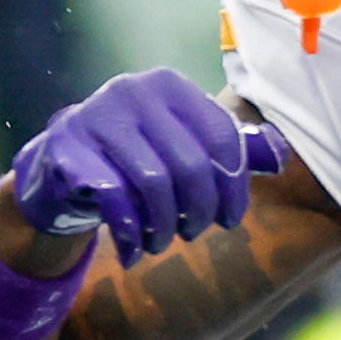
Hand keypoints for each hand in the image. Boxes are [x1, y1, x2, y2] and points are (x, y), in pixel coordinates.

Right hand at [9, 70, 288, 263]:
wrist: (60, 169)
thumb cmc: (136, 160)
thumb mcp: (183, 147)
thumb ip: (231, 148)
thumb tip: (280, 153)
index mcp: (170, 85)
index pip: (222, 137)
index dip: (234, 187)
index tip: (230, 220)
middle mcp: (132, 90)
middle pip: (190, 165)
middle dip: (199, 212)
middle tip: (193, 234)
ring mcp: (94, 116)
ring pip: (154, 184)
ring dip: (164, 227)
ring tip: (162, 243)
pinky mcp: (66, 148)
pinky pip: (113, 199)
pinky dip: (130, 235)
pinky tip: (134, 253)